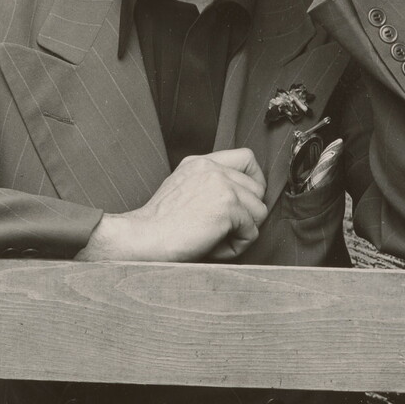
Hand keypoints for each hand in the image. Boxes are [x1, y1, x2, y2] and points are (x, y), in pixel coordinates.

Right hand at [75, 148, 266, 262]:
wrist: (145, 237)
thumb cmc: (160, 224)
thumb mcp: (182, 189)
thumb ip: (208, 184)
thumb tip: (240, 197)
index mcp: (200, 162)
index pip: (246, 157)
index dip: (255, 180)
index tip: (246, 201)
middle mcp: (212, 168)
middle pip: (258, 189)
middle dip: (247, 213)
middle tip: (223, 229)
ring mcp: (222, 185)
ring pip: (259, 211)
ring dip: (242, 231)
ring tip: (216, 238)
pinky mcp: (228, 206)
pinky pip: (251, 232)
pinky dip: (237, 245)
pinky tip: (213, 246)